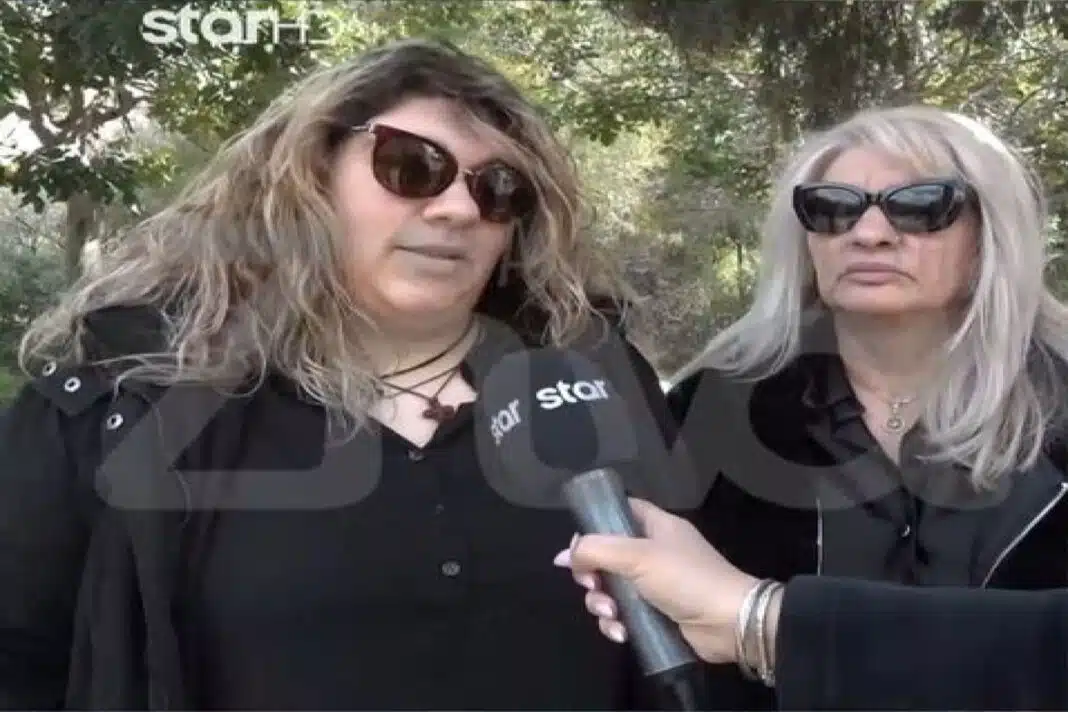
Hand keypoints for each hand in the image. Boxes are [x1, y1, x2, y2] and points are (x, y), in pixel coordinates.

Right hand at [553, 498, 768, 663]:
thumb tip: (563, 556)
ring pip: (611, 589)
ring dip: (602, 604)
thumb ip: (596, 550)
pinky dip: (617, 624)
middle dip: (592, 575)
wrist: (729, 623)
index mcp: (656, 527)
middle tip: (593, 586)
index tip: (578, 547)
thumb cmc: (686, 578)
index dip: (594, 525)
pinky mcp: (656, 615)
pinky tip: (621, 633)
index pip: (619, 512)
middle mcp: (654, 552)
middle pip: (606, 556)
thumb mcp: (638, 556)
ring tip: (612, 615)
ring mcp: (655, 585)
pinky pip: (624, 615)